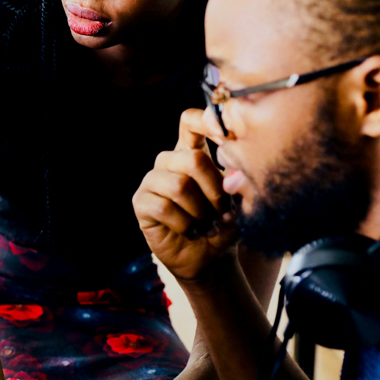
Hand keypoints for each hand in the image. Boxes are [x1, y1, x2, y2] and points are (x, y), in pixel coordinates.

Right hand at [132, 108, 238, 280]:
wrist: (209, 258)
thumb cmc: (223, 224)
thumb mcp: (238, 201)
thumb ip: (237, 182)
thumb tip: (233, 174)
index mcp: (192, 153)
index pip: (190, 122)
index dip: (205, 121)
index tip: (225, 137)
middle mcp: (169, 162)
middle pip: (193, 158)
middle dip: (215, 189)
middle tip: (222, 210)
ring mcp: (152, 181)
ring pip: (179, 185)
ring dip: (200, 211)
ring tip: (206, 223)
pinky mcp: (141, 202)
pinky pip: (163, 207)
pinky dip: (185, 224)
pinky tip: (189, 231)